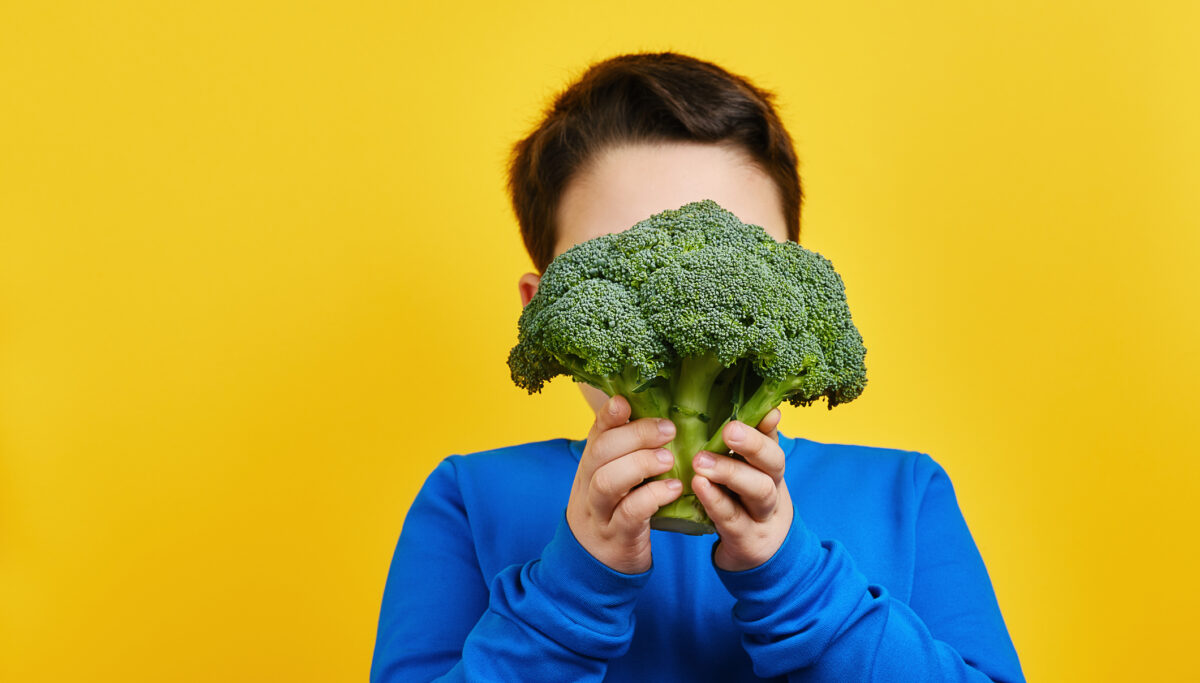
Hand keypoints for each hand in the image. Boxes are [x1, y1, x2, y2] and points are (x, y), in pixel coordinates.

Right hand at [566, 395, 682, 573]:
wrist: (593, 569)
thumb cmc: (612, 516)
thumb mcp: (613, 483)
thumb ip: (627, 456)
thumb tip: (661, 421)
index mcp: (590, 468)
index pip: (595, 435)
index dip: (608, 416)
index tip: (625, 401)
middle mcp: (588, 487)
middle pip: (600, 453)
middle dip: (634, 436)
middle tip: (668, 429)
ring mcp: (599, 514)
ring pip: (607, 483)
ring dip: (639, 465)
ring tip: (669, 459)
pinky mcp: (616, 538)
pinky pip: (628, 515)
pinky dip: (651, 498)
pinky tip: (673, 489)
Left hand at [691, 409, 792, 571]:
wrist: (756, 554)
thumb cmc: (745, 505)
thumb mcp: (748, 476)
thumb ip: (746, 447)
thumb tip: (750, 411)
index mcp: (771, 469)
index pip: (774, 441)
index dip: (769, 426)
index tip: (767, 411)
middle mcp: (773, 489)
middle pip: (774, 464)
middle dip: (753, 445)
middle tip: (729, 430)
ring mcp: (762, 516)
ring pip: (758, 491)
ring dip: (731, 472)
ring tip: (701, 461)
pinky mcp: (746, 539)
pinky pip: (732, 518)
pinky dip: (715, 501)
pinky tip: (699, 486)